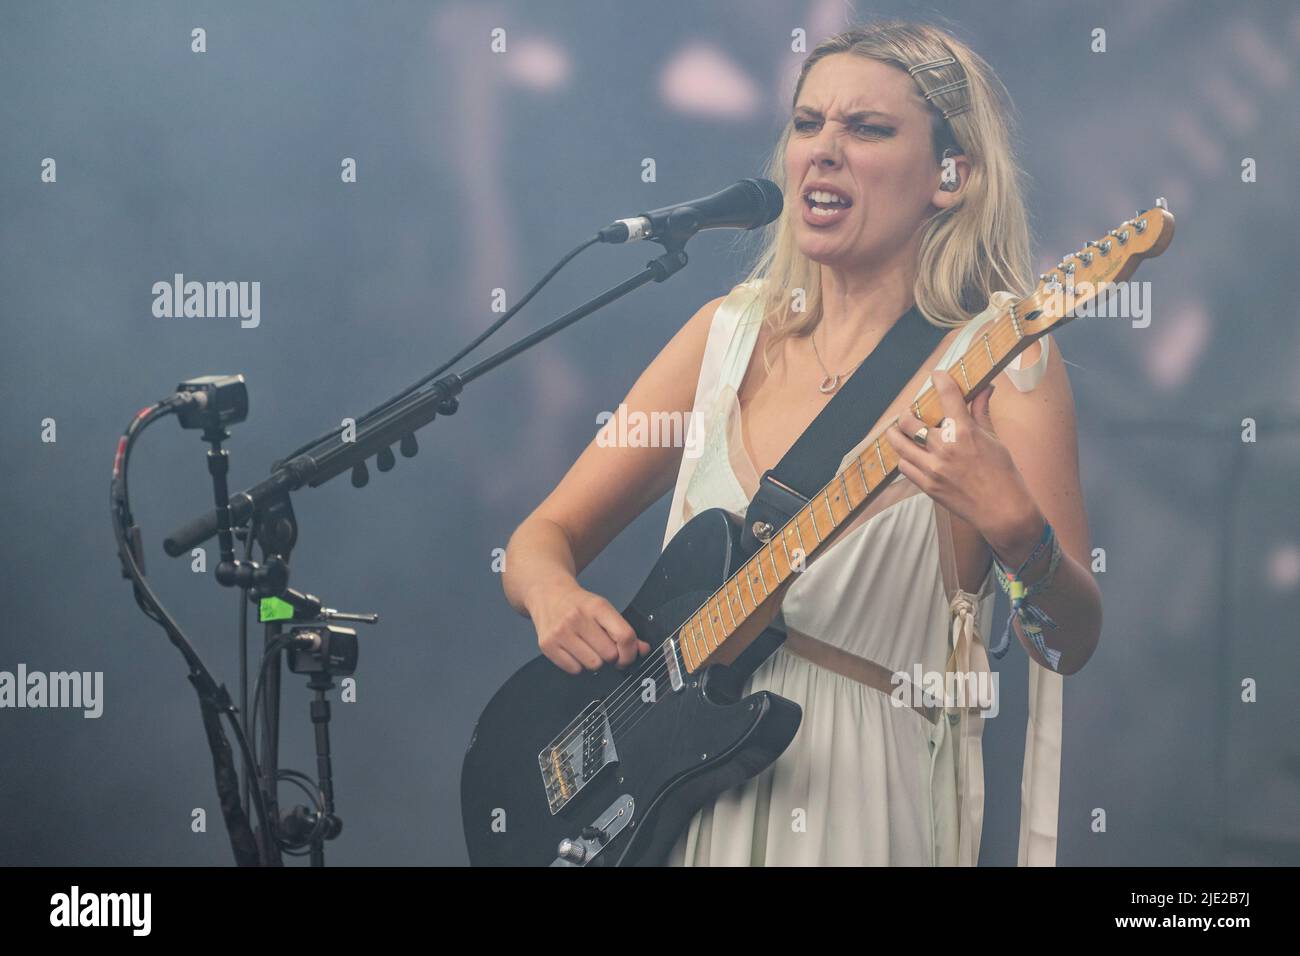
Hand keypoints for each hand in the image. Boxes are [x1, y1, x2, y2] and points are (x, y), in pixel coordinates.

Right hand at [529, 581, 650, 674]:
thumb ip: (624, 630)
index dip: (630, 652)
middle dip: (611, 656)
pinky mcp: (547, 645)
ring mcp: (560, 632)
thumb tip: (643, 650)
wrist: (548, 594)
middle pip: (609, 654)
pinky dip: (578, 665)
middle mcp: (577, 618)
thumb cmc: (580, 605)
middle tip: (604, 649)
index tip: (627, 655)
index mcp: (597, 607)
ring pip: (593, 665)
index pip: (624, 636)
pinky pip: (574, 670)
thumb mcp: (604, 610)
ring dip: (595, 662)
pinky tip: (574, 651)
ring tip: (588, 648)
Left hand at [883, 370, 1042, 559]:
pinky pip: (904, 466)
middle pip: (910, 421)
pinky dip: (904, 457)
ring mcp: (933, 468)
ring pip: (899, 444)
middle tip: (910, 412)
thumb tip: (985, 388)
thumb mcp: (994, 439)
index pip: (947, 395)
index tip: (935, 376)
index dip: (939, 380)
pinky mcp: (928, 486)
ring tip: (898, 430)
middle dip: (907, 412)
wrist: (1004, 511)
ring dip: (896, 433)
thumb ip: (981, 413)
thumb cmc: (1004, 474)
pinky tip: (909, 454)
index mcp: (965, 432)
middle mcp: (945, 448)